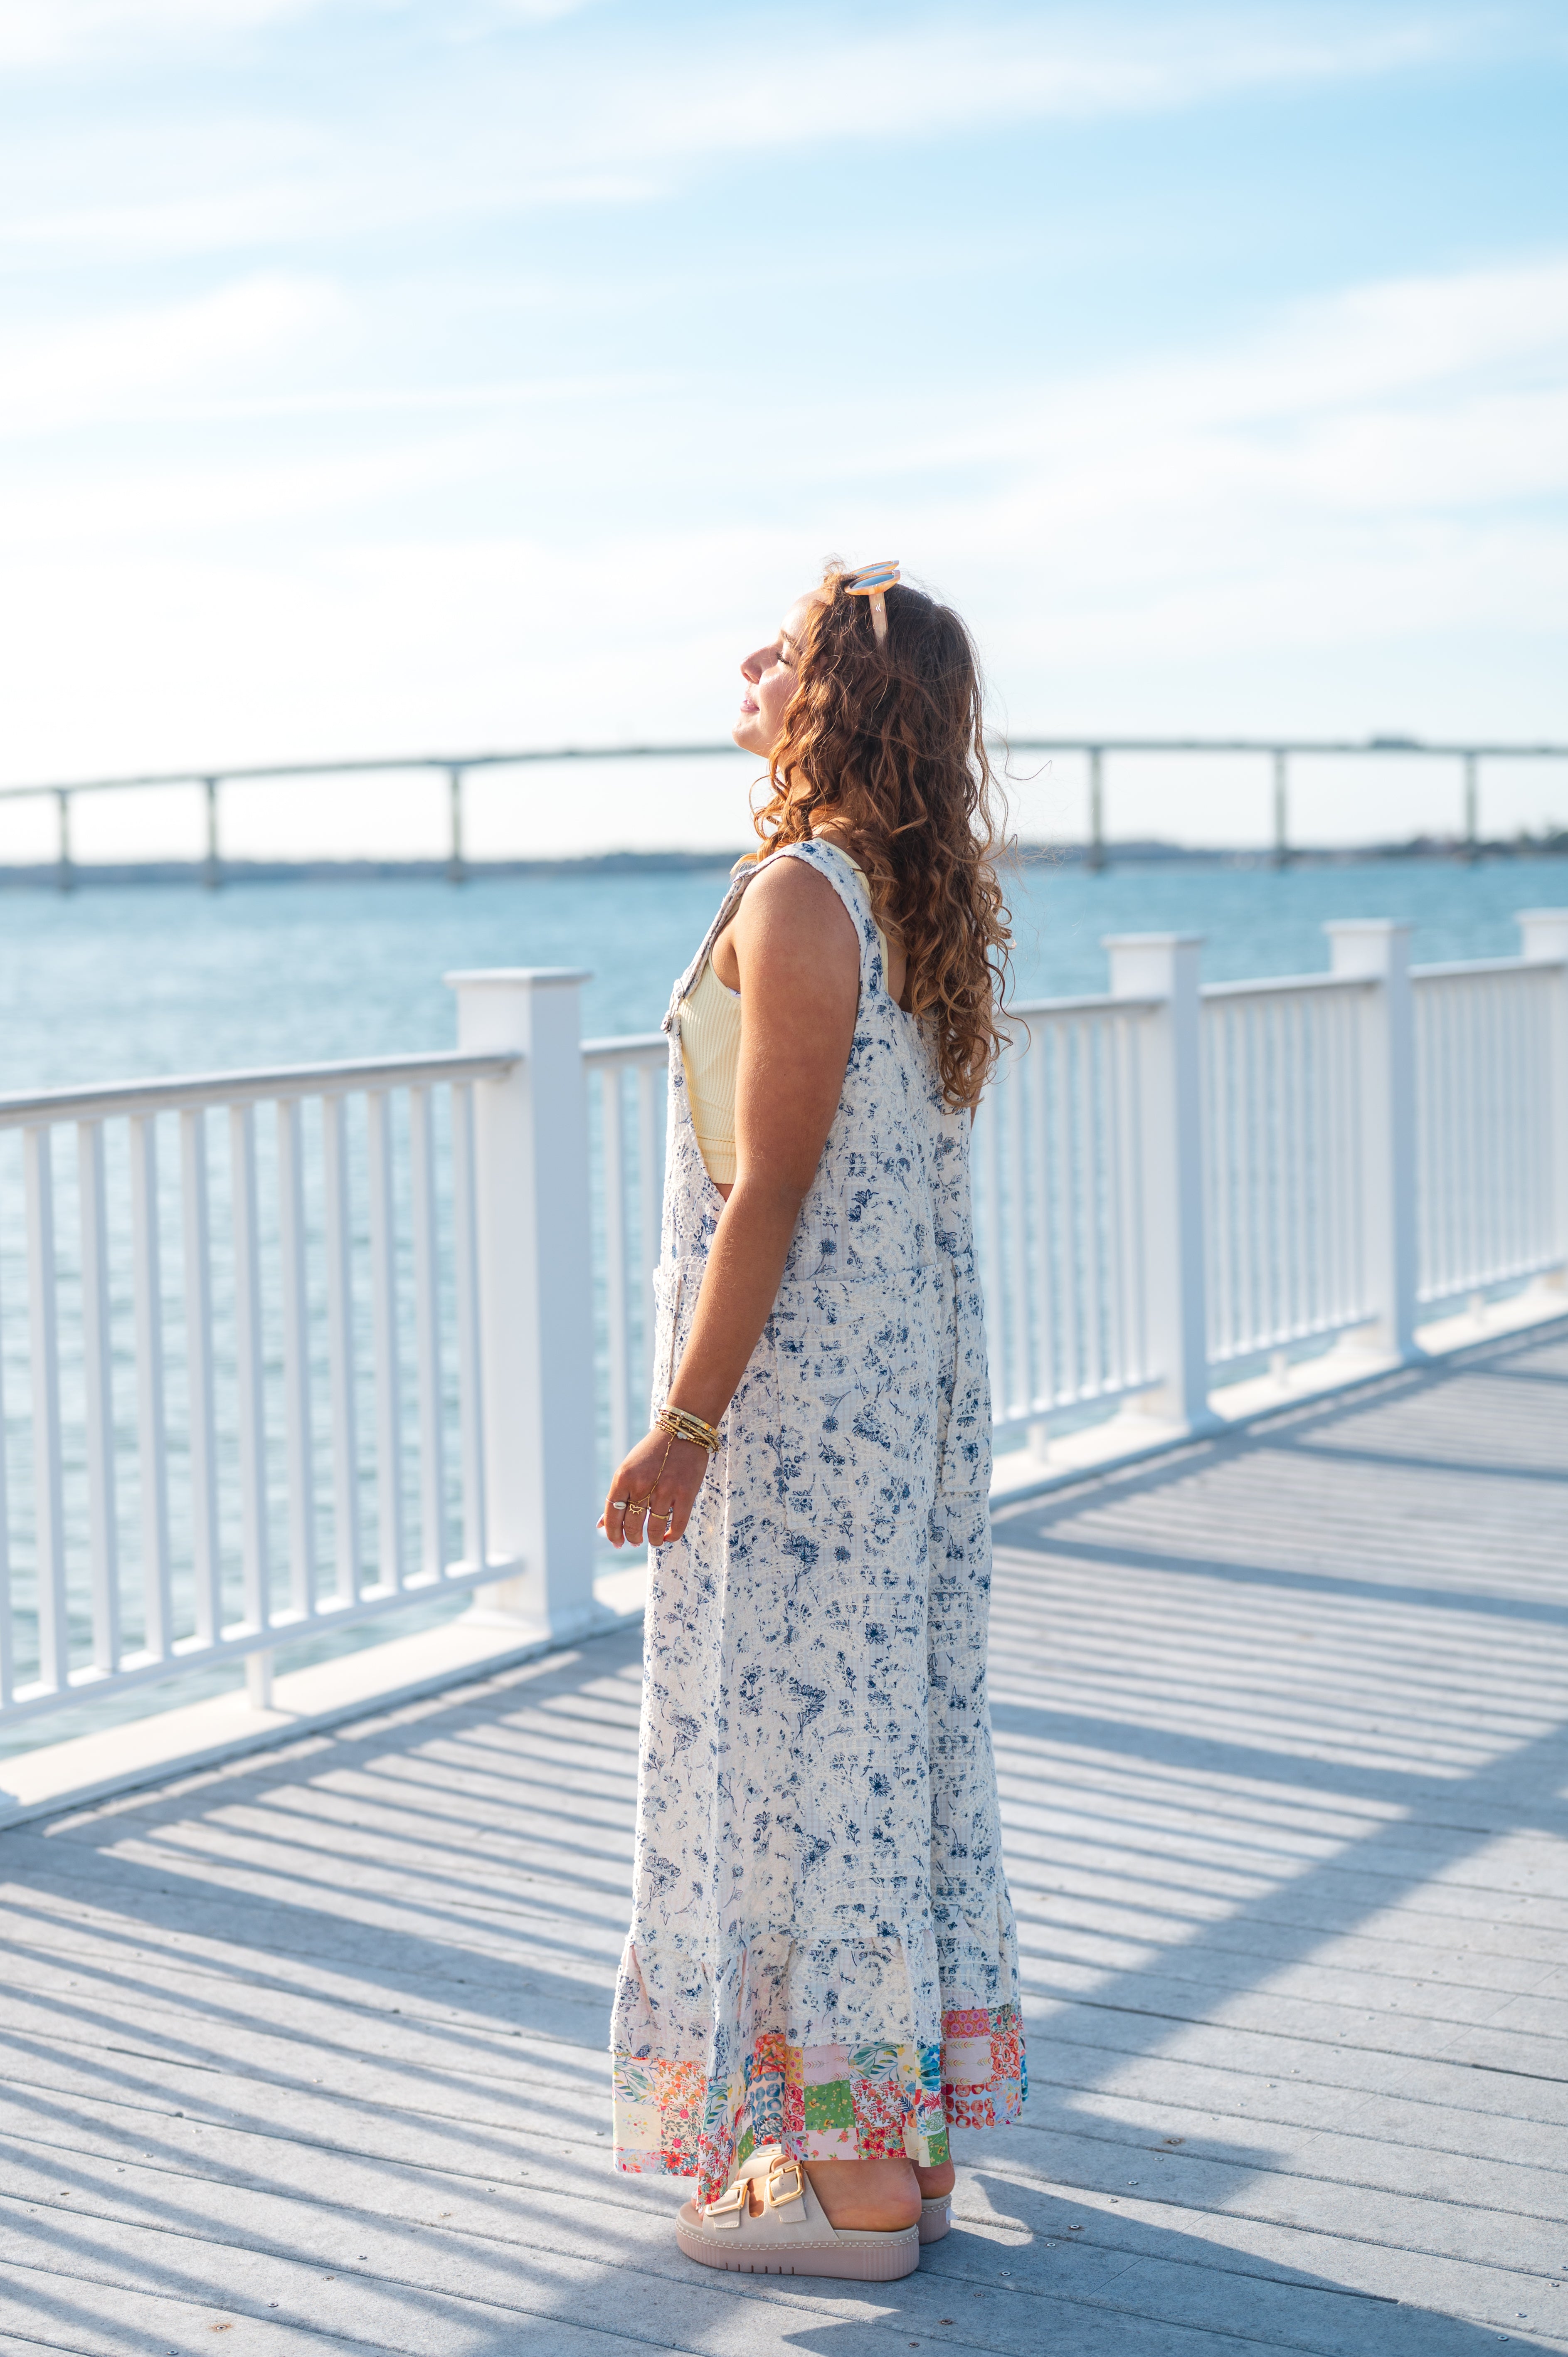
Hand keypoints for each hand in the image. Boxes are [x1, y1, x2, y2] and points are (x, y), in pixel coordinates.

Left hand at [599, 1429, 709, 1548]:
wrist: (681, 1431)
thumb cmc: (652, 1452)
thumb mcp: (629, 1469)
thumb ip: (617, 1496)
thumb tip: (601, 1526)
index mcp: (624, 1477)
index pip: (612, 1514)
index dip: (613, 1533)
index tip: (616, 1542)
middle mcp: (642, 1485)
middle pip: (632, 1524)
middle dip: (633, 1538)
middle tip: (635, 1541)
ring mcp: (665, 1490)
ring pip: (655, 1529)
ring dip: (653, 1540)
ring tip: (654, 1541)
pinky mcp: (685, 1493)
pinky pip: (677, 1525)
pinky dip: (672, 1536)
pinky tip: (668, 1537)